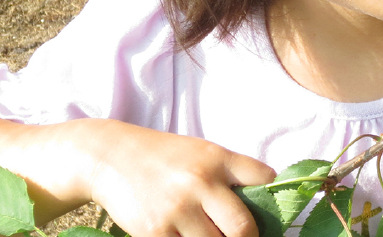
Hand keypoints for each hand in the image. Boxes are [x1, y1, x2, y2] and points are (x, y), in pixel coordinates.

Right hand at [88, 121, 276, 236]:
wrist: (109, 157)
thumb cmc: (163, 158)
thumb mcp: (200, 153)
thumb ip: (229, 176)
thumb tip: (264, 206)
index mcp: (218, 159)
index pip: (264, 180)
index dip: (273, 200)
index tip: (272, 214)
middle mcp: (201, 183)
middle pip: (244, 228)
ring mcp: (178, 210)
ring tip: (211, 234)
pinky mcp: (155, 232)